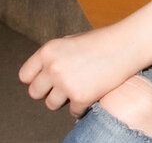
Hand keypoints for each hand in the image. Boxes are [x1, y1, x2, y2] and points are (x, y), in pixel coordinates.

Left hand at [19, 24, 141, 116]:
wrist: (127, 45)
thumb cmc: (101, 41)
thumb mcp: (71, 41)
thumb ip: (53, 56)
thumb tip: (40, 74)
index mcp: (48, 51)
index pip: (25, 76)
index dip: (37, 79)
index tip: (49, 79)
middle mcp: (53, 67)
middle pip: (35, 93)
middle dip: (49, 91)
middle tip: (66, 85)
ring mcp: (66, 83)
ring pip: (51, 104)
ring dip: (65, 100)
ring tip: (80, 87)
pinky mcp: (80, 97)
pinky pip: (73, 111)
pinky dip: (82, 106)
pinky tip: (93, 92)